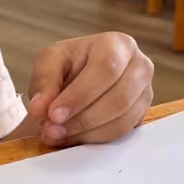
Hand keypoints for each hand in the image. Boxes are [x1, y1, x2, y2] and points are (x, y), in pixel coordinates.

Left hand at [25, 32, 153, 147]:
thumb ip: (44, 83)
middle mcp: (139, 66)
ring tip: (57, 134)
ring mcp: (145, 92)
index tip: (54, 114)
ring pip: (122, 120)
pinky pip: (123, 133)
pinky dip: (95, 139)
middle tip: (52, 130)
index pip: (106, 69)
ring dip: (86, 133)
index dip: (80, 95)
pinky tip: (73, 136)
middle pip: (119, 98)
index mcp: (118, 44)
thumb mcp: (48, 63)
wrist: (77, 79)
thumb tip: (39, 109)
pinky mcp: (142, 115)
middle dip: (82, 119)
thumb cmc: (67, 65)